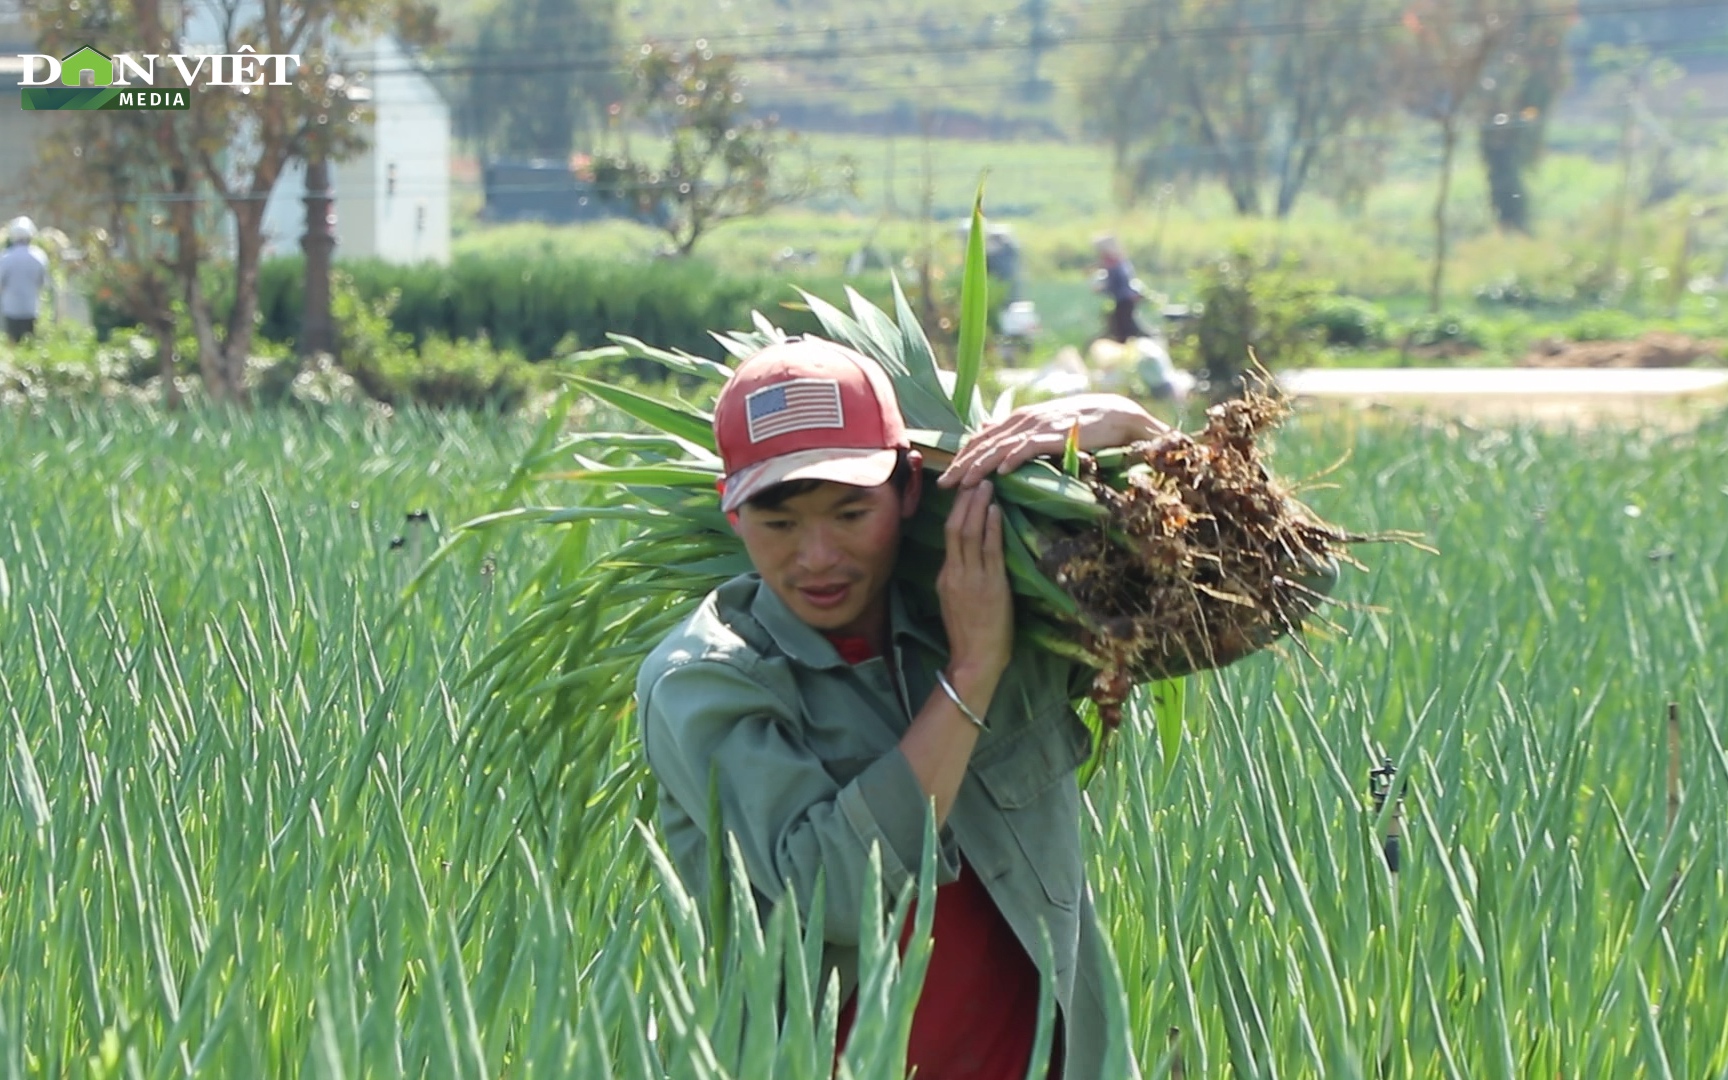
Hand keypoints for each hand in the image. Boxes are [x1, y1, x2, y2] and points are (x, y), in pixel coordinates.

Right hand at [936, 481, 1012, 686]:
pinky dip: (991, 526)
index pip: (948, 537)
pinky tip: (996, 510)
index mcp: (944, 577)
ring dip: (978, 506)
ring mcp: (971, 578)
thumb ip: (958, 580)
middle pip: (954, 528)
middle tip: (974, 477)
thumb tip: (965, 560)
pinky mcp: (990, 585)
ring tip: (986, 485)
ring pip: (968, 533)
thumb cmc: (970, 636)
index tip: (965, 492)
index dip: (957, 511)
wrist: (976, 660)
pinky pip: (989, 549)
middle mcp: (954, 573)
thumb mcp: (954, 603)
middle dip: (964, 501)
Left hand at [937, 394, 1171, 488]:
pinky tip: (1001, 472)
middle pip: (985, 443)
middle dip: (962, 464)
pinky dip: (1014, 458)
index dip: (962, 456)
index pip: (981, 438)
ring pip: (1001, 446)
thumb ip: (1014, 429)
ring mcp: (1038, 426)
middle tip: (943, 484)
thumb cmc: (1079, 424)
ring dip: (981, 465)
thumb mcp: (1041, 424)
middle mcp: (1023, 419)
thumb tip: (984, 428)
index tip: (945, 476)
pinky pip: (1030, 447)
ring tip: (964, 482)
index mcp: (1017, 419)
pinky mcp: (1055, 434)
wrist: (1115, 414)